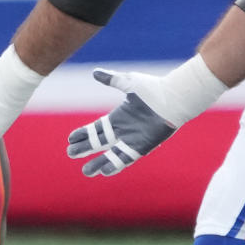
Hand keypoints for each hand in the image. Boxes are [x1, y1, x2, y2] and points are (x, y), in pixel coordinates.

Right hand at [66, 55, 227, 176]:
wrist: (174, 97)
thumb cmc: (154, 88)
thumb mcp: (129, 82)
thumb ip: (111, 80)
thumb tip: (95, 72)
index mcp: (118, 116)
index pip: (95, 128)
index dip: (83, 134)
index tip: (70, 139)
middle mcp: (123, 130)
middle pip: (99, 142)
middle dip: (85, 148)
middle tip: (70, 153)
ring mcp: (132, 139)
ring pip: (110, 155)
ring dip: (97, 163)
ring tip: (86, 172)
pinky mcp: (142, 146)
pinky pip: (125, 158)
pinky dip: (115, 165)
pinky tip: (104, 172)